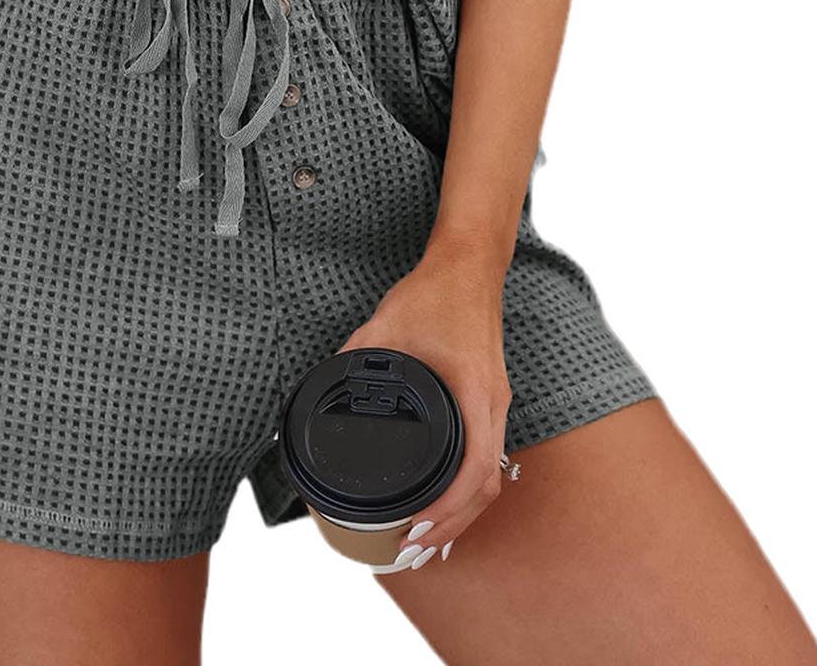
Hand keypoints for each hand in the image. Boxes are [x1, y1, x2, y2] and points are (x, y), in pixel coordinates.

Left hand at [334, 238, 512, 570]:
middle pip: (486, 488)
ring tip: (427, 543)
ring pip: (490, 477)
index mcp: (473, 392)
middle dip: (452, 527)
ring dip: (461, 514)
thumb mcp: (385, 327)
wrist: (469, 265)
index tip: (416, 527)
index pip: (475, 469)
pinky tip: (447, 505)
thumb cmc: (434, 293)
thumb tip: (323, 388)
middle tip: (411, 550)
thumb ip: (355, 360)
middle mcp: (491, 405)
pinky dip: (467, 490)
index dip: (447, 508)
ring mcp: (494, 405)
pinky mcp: (488, 400)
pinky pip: (487, 457)